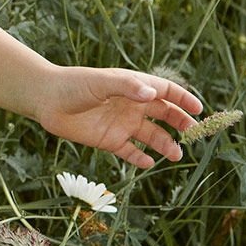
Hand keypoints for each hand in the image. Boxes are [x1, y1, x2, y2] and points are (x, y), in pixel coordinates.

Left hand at [33, 66, 202, 168]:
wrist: (46, 99)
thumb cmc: (73, 84)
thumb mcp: (100, 82)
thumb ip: (126, 87)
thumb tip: (153, 95)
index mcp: (133, 87)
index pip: (166, 91)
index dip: (183, 99)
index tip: (199, 110)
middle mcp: (132, 106)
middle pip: (165, 115)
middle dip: (181, 124)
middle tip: (194, 135)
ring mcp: (122, 124)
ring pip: (151, 136)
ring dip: (165, 145)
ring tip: (175, 155)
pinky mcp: (109, 140)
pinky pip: (130, 152)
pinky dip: (140, 158)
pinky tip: (148, 163)